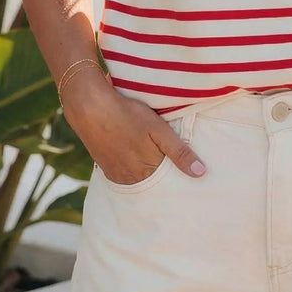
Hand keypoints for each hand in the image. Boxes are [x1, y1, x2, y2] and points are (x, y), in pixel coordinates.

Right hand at [61, 69, 206, 181]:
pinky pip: (125, 175)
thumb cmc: (128, 115)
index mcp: (147, 171)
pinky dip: (134, 171)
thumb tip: (201, 174)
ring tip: (155, 160)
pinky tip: (137, 158)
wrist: (90, 108)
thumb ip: (180, 152)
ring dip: (148, 174)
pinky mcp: (106, 168)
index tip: (190, 174)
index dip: (180, 176)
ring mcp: (117, 175)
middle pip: (154, 182)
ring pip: (139, 179)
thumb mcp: (159, 130)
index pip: (170, 182)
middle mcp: (131, 179)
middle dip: (165, 177)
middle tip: (173, 165)